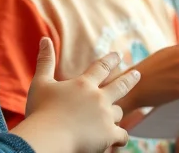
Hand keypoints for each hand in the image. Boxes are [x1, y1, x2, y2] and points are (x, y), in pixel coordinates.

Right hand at [13, 38, 140, 152]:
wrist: (48, 139)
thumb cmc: (41, 112)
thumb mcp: (40, 83)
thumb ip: (45, 61)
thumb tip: (45, 39)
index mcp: (83, 84)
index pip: (101, 68)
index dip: (110, 60)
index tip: (118, 55)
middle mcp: (98, 98)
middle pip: (120, 86)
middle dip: (130, 78)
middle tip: (137, 74)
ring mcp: (106, 117)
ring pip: (118, 112)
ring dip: (116, 113)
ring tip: (116, 114)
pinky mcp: (109, 135)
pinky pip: (122, 135)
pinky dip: (120, 137)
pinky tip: (119, 139)